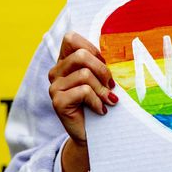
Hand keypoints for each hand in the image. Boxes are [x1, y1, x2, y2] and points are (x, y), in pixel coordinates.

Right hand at [49, 32, 116, 171]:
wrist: (94, 133)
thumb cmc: (101, 101)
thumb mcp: (103, 78)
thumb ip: (101, 63)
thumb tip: (117, 47)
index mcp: (65, 62)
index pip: (70, 38)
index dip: (91, 48)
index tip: (103, 63)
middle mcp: (56, 72)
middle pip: (81, 56)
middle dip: (103, 70)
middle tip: (111, 85)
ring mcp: (54, 87)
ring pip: (85, 74)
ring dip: (102, 89)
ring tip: (107, 100)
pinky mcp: (57, 101)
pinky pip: (83, 91)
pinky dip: (97, 101)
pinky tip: (100, 110)